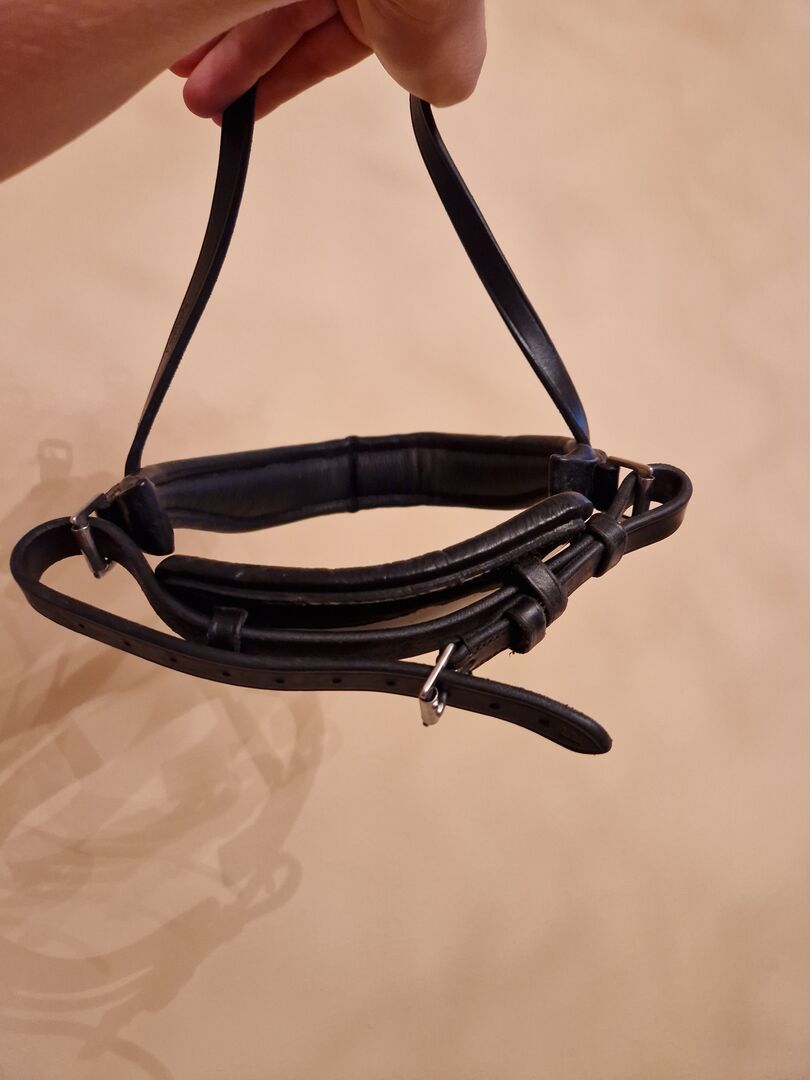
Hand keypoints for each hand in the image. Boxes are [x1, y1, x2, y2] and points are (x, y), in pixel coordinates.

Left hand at [171, 0, 485, 120]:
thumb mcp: (447, 62)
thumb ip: (438, 76)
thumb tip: (438, 85)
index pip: (318, 48)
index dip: (276, 83)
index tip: (239, 114)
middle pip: (275, 21)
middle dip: (234, 67)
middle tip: (199, 99)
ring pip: (251, 1)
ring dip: (214, 42)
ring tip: (185, 75)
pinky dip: (207, 10)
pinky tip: (186, 30)